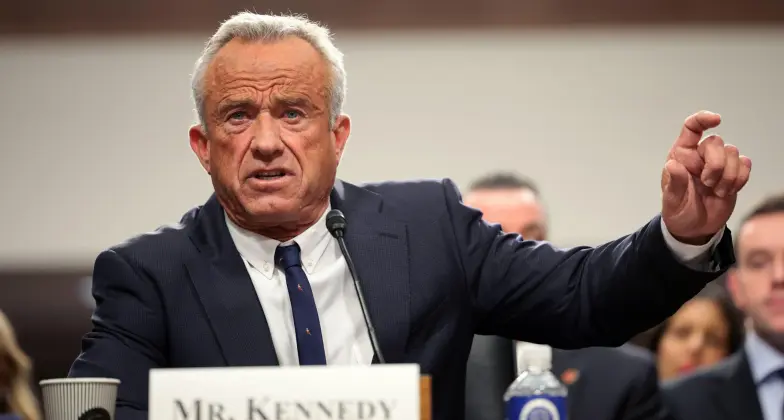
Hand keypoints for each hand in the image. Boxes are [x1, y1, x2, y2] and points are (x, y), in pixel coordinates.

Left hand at [661, 111, 751, 244]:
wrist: (695, 228)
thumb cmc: (678, 211)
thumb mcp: (672, 201)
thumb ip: (675, 183)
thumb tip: (673, 164)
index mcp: (681, 156)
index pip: (691, 128)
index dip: (703, 119)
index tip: (717, 120)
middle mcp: (700, 156)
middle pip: (717, 143)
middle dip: (716, 165)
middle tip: (707, 184)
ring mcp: (718, 164)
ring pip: (733, 154)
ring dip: (728, 176)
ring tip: (716, 191)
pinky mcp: (733, 174)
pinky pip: (745, 166)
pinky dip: (740, 180)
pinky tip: (727, 191)